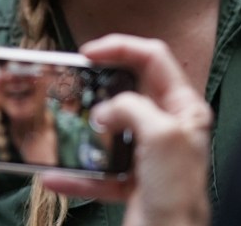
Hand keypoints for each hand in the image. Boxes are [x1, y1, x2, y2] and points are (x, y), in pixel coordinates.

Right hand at [40, 34, 212, 225]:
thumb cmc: (177, 192)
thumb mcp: (160, 135)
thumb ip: (132, 108)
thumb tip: (107, 108)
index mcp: (184, 108)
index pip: (154, 59)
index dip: (122, 48)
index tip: (89, 52)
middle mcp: (169, 127)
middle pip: (130, 91)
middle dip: (100, 87)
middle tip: (73, 83)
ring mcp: (150, 155)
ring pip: (111, 132)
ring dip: (85, 132)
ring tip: (63, 126)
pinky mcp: (133, 184)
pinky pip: (99, 172)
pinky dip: (77, 174)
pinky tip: (55, 175)